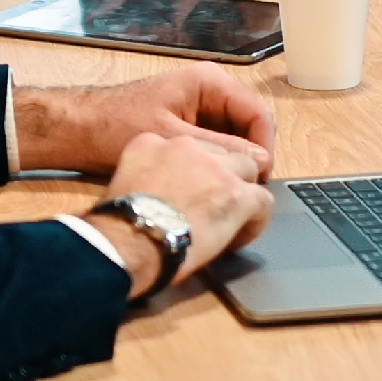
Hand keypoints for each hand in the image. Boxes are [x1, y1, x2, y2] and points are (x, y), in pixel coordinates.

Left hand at [14, 64, 276, 176]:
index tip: (258, 180)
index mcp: (209, 82)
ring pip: (238, 139)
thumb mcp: (173, 139)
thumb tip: (259, 163)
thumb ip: (219, 149)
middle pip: (252, 127)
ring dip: (235, 163)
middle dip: (251, 158)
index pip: (260, 114)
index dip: (265, 149)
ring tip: (226, 190)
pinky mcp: (191, 124)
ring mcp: (201, 107)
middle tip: (243, 191)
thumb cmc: (116, 125)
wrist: (81, 130)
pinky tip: (210, 184)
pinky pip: (219, 144)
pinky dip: (219, 163)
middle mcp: (210, 89)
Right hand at [85, 134, 274, 298]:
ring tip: (233, 219)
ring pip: (247, 169)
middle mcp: (185, 146)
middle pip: (218, 153)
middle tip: (214, 205)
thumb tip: (158, 195)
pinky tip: (241, 235)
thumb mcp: (122, 183)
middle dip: (221, 177)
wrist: (129, 238)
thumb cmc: (119, 222)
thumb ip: (145, 176)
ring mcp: (214, 167)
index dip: (192, 171)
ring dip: (242, 192)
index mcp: (152, 141)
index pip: (186, 147)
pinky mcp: (236, 193)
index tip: (189, 192)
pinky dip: (256, 219)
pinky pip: (262, 200)